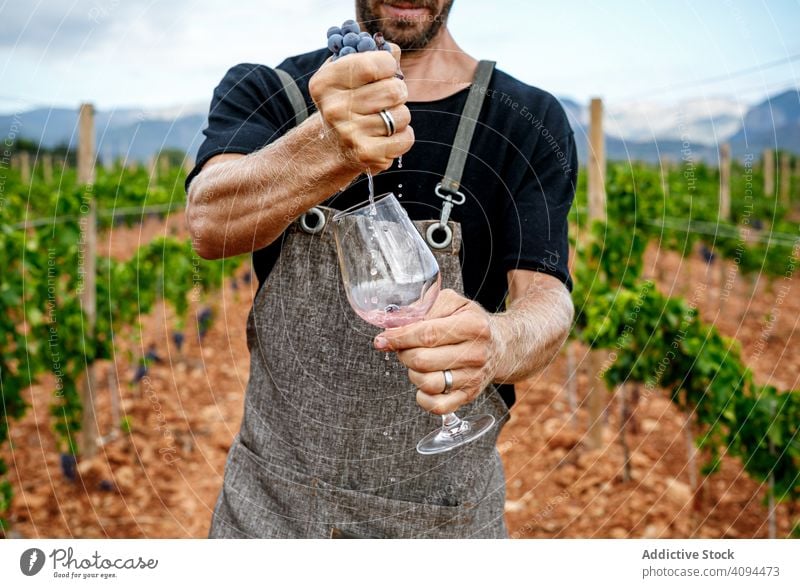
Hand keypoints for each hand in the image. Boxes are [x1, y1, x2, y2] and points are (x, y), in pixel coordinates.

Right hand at [308, 44, 413, 172]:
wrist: (332, 148)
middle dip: (398, 92)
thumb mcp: (345, 74)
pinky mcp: (366, 154)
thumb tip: (393, 51)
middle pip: (394, 90)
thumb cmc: (346, 102)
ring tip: (382, 120)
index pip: (373, 64)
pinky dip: (402, 136)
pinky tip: (385, 137)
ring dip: (399, 116)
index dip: (388, 64)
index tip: (384, 70)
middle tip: (386, 98)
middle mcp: (334, 109)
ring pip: (403, 115)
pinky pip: (406, 138)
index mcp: (326, 83)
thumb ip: (370, 56)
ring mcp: (350, 134)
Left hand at [374, 289, 502, 414]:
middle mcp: (475, 354)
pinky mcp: (468, 396)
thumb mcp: (453, 302)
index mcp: (473, 326)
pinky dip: (423, 398)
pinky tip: (423, 384)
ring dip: (413, 373)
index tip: (383, 339)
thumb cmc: (471, 321)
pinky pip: (438, 406)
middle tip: (404, 347)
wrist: (500, 345)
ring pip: (427, 383)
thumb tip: (394, 321)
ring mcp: (473, 378)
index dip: (400, 337)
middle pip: (423, 360)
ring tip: (417, 363)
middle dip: (404, 353)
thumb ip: (425, 307)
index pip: (428, 334)